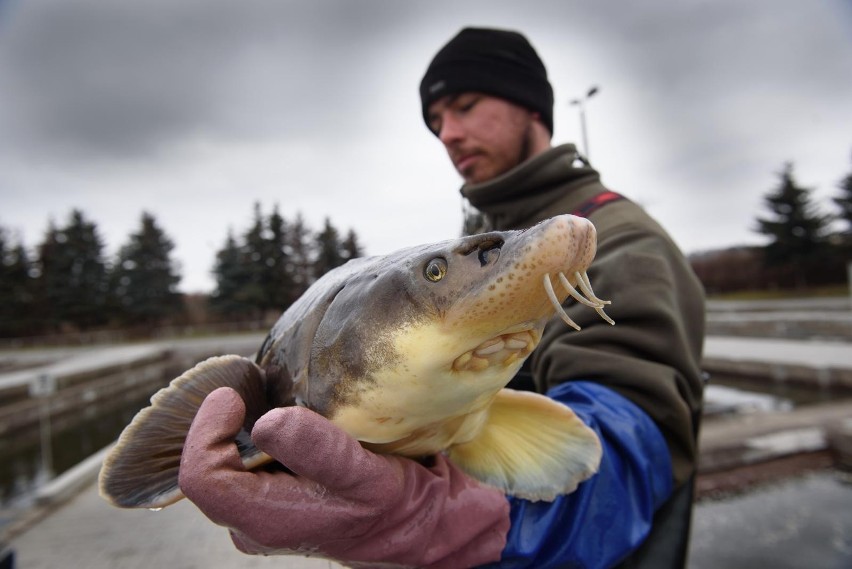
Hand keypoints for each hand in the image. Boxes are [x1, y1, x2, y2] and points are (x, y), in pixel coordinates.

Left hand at [179, 387, 509, 567]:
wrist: (426, 528)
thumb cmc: (400, 507)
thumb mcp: (367, 477)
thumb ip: (319, 452)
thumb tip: (266, 421)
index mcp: (266, 521)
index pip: (202, 476)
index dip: (206, 429)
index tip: (234, 393)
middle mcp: (255, 521)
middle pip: (209, 465)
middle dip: (224, 422)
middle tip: (255, 386)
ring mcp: (265, 511)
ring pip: (228, 461)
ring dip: (242, 426)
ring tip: (275, 398)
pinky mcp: (278, 498)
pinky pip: (249, 460)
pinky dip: (260, 432)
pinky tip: (293, 416)